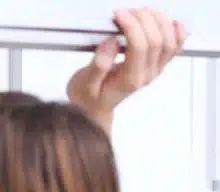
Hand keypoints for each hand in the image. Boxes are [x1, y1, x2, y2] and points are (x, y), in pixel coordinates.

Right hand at [67, 8, 185, 131]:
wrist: (93, 109)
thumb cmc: (88, 97)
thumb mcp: (83, 84)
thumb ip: (98, 65)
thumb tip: (110, 43)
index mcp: (129, 79)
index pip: (140, 47)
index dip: (132, 26)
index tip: (119, 15)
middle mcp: (146, 74)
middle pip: (157, 40)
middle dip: (144, 20)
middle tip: (127, 12)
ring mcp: (154, 70)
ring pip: (169, 41)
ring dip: (159, 22)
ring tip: (142, 13)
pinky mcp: (155, 65)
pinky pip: (174, 48)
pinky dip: (177, 33)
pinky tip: (172, 23)